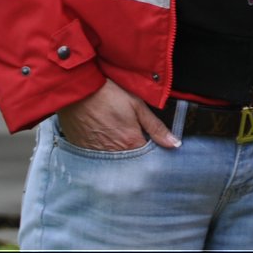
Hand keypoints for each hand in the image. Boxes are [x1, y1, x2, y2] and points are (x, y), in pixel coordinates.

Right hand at [56, 77, 179, 150]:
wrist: (78, 89)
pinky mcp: (83, 150)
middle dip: (136, 156)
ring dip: (119, 155)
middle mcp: (114, 154)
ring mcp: (97, 154)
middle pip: (130, 163)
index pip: (148, 159)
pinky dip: (103, 152)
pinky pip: (97, 158)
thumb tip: (175, 144)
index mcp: (131, 143)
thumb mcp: (137, 105)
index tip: (153, 146)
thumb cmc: (108, 94)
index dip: (152, 152)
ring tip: (117, 139)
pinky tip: (103, 140)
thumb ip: (156, 127)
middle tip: (134, 141)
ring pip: (114, 161)